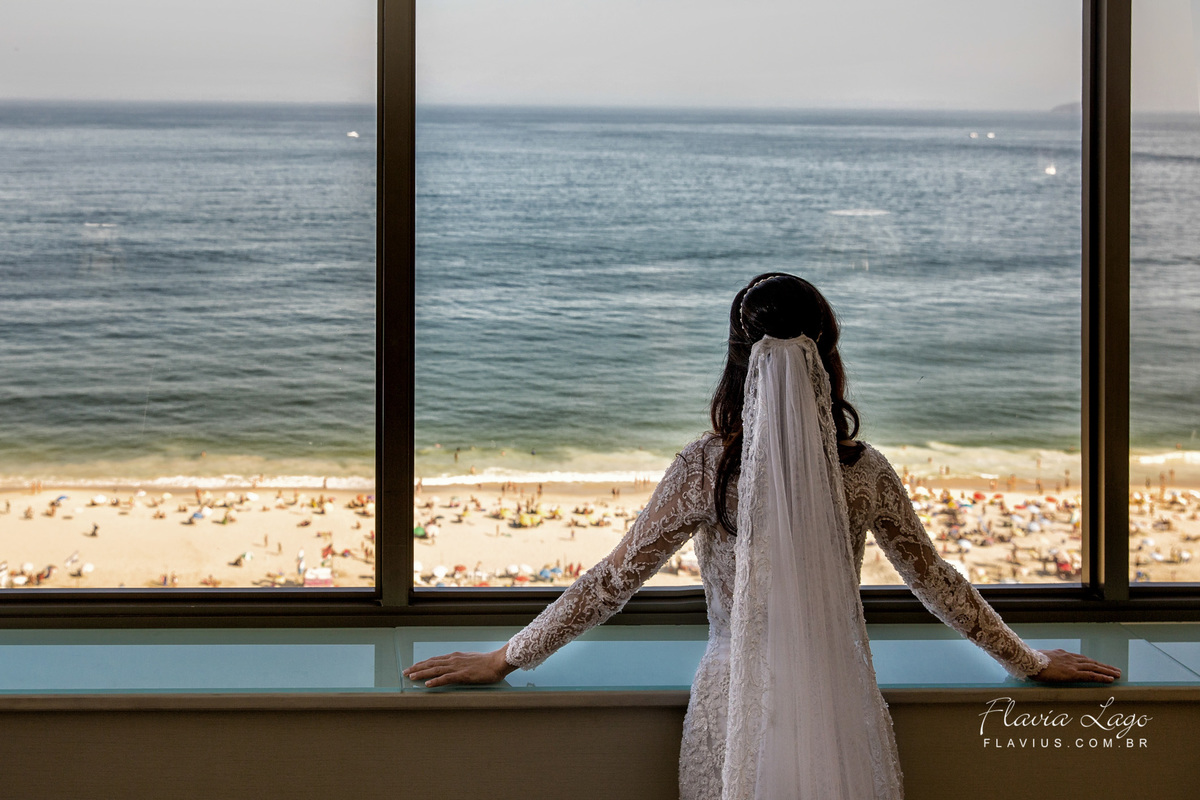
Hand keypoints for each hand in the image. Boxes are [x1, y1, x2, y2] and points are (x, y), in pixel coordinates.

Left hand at [403, 645, 517, 687]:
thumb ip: (460, 664)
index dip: (422, 664)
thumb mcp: (470, 661)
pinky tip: (427, 684)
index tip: (412, 667)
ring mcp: (457, 667)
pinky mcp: (462, 675)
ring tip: (411, 677)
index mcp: (455, 657)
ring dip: (422, 673)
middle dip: (417, 667)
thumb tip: (453, 669)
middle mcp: (453, 660)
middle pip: (431, 663)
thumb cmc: (486, 663)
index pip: (434, 660)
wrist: (498, 662)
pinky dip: (435, 681)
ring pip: (435, 670)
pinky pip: (446, 678)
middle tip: (405, 672)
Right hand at [1031, 648, 1120, 682]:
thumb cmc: (1030, 661)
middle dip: (1104, 666)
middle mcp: (1070, 658)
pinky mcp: (1073, 673)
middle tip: (1116, 670)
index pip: (1082, 659)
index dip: (1092, 663)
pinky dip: (1102, 677)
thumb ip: (1048, 660)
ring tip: (1118, 674)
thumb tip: (1046, 664)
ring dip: (1107, 671)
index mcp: (1063, 654)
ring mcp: (1072, 665)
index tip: (1100, 665)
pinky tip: (1110, 680)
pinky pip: (1091, 675)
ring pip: (1094, 668)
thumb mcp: (1041, 658)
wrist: (1028, 660)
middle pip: (1091, 662)